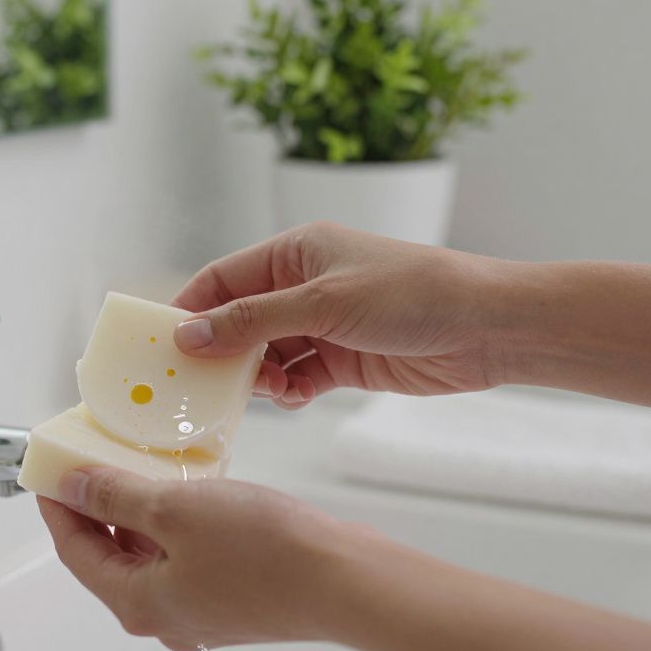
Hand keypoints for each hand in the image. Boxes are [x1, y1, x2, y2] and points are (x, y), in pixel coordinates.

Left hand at [37, 466, 364, 650]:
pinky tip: (186, 489)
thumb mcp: (175, 508)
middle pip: (108, 555)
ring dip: (137, 511)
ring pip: (148, 555)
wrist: (345, 580)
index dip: (57, 506)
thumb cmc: (269, 554)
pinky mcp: (232, 595)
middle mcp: (165, 615)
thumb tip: (74, 485)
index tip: (49, 473)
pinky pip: (185, 555)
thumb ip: (117, 494)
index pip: (74, 550)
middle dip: (95, 506)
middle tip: (89, 462)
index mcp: (138, 602)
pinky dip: (174, 523)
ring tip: (136, 465)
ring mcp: (201, 608)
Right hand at [171, 222, 506, 409]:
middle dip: (222, 352)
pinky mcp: (343, 360)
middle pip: (238, 321)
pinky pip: (296, 377)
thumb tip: (189, 334)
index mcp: (295, 252)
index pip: (222, 279)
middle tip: (201, 384)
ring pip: (265, 354)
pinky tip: (295, 398)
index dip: (190, 310)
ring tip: (268, 391)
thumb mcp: (323, 302)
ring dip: (258, 377)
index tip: (164, 346)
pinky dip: (289, 391)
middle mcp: (304, 286)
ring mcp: (323, 324)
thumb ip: (252, 321)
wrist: (486, 329)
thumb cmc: (412, 294)